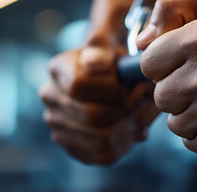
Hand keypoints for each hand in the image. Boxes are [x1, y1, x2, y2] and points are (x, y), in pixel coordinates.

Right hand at [39, 41, 158, 164]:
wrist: (111, 75)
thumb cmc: (113, 58)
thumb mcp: (110, 39)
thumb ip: (101, 44)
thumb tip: (95, 64)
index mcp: (58, 69)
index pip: (79, 85)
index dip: (113, 89)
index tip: (133, 84)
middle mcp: (51, 97)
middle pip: (91, 116)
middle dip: (126, 112)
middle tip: (144, 102)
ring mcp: (58, 123)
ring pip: (99, 140)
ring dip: (129, 130)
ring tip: (142, 115)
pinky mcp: (72, 145)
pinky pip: (103, 156)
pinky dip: (126, 145)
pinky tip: (134, 128)